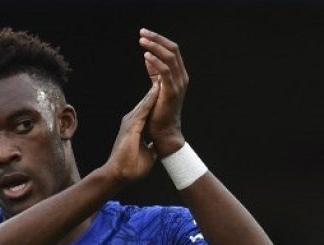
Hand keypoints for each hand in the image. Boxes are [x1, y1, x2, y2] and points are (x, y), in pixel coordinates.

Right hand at [104, 81, 159, 184]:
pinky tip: (158, 88)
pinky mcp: (132, 126)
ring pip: (145, 102)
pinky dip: (151, 99)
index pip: (147, 109)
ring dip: (154, 89)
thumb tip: (155, 148)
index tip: (165, 88)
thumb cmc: (130, 168)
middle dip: (155, 88)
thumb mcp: (146, 156)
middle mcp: (131, 122)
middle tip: (163, 73)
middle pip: (146, 102)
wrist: (118, 174)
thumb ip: (150, 148)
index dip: (156, 98)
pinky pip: (144, 109)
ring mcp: (130, 123)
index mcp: (135, 128)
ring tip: (161, 74)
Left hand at [139, 28, 186, 156]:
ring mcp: (178, 84)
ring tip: (142, 40)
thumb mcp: (156, 88)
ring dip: (155, 46)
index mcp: (179, 75)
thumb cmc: (158, 113)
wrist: (163, 134)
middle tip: (142, 32)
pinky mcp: (171, 92)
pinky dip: (156, 61)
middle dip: (157, 38)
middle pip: (172, 49)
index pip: (172, 51)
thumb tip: (148, 59)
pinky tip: (146, 55)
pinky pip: (165, 71)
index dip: (159, 40)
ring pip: (170, 57)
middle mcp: (181, 77)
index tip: (145, 34)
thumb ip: (154, 73)